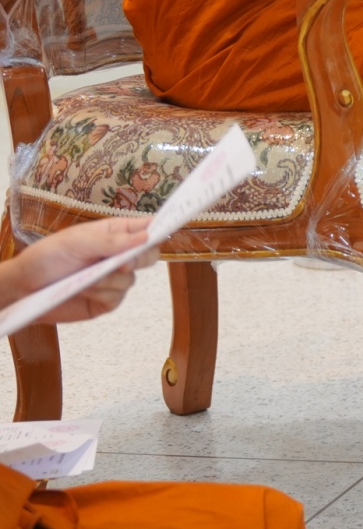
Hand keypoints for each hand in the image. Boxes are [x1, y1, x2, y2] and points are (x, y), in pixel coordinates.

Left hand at [0, 219, 155, 325]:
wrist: (24, 289)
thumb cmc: (46, 257)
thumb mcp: (77, 241)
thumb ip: (111, 240)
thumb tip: (146, 237)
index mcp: (115, 234)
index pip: (147, 228)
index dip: (161, 227)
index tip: (172, 228)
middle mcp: (118, 255)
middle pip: (149, 256)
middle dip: (137, 260)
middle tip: (119, 264)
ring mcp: (114, 279)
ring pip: (131, 280)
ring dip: (107, 281)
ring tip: (83, 279)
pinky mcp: (107, 301)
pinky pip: (118, 298)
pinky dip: (101, 295)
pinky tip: (84, 290)